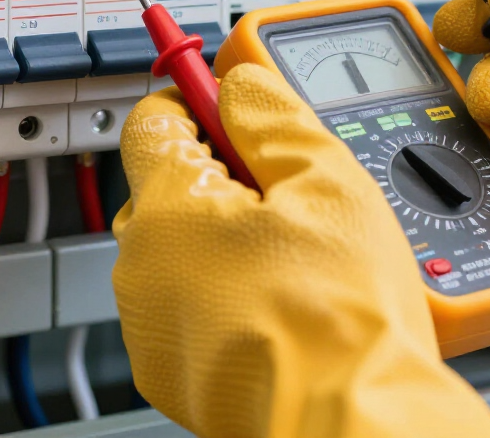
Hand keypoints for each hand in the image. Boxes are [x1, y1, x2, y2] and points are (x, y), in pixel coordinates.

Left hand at [112, 64, 489, 437]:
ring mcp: (150, 326)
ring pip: (179, 251)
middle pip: (168, 187)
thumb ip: (274, 117)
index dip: (198, 100)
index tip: (230, 101)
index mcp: (167, 208)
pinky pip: (187, 308)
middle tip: (290, 190)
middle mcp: (140, 267)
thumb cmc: (339, 320)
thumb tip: (246, 84)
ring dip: (224, 240)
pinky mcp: (170, 373)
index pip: (153, 118)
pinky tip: (281, 305)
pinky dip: (223, 298)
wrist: (349, 420)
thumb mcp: (327, 181)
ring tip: (298, 258)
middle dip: (222, 177)